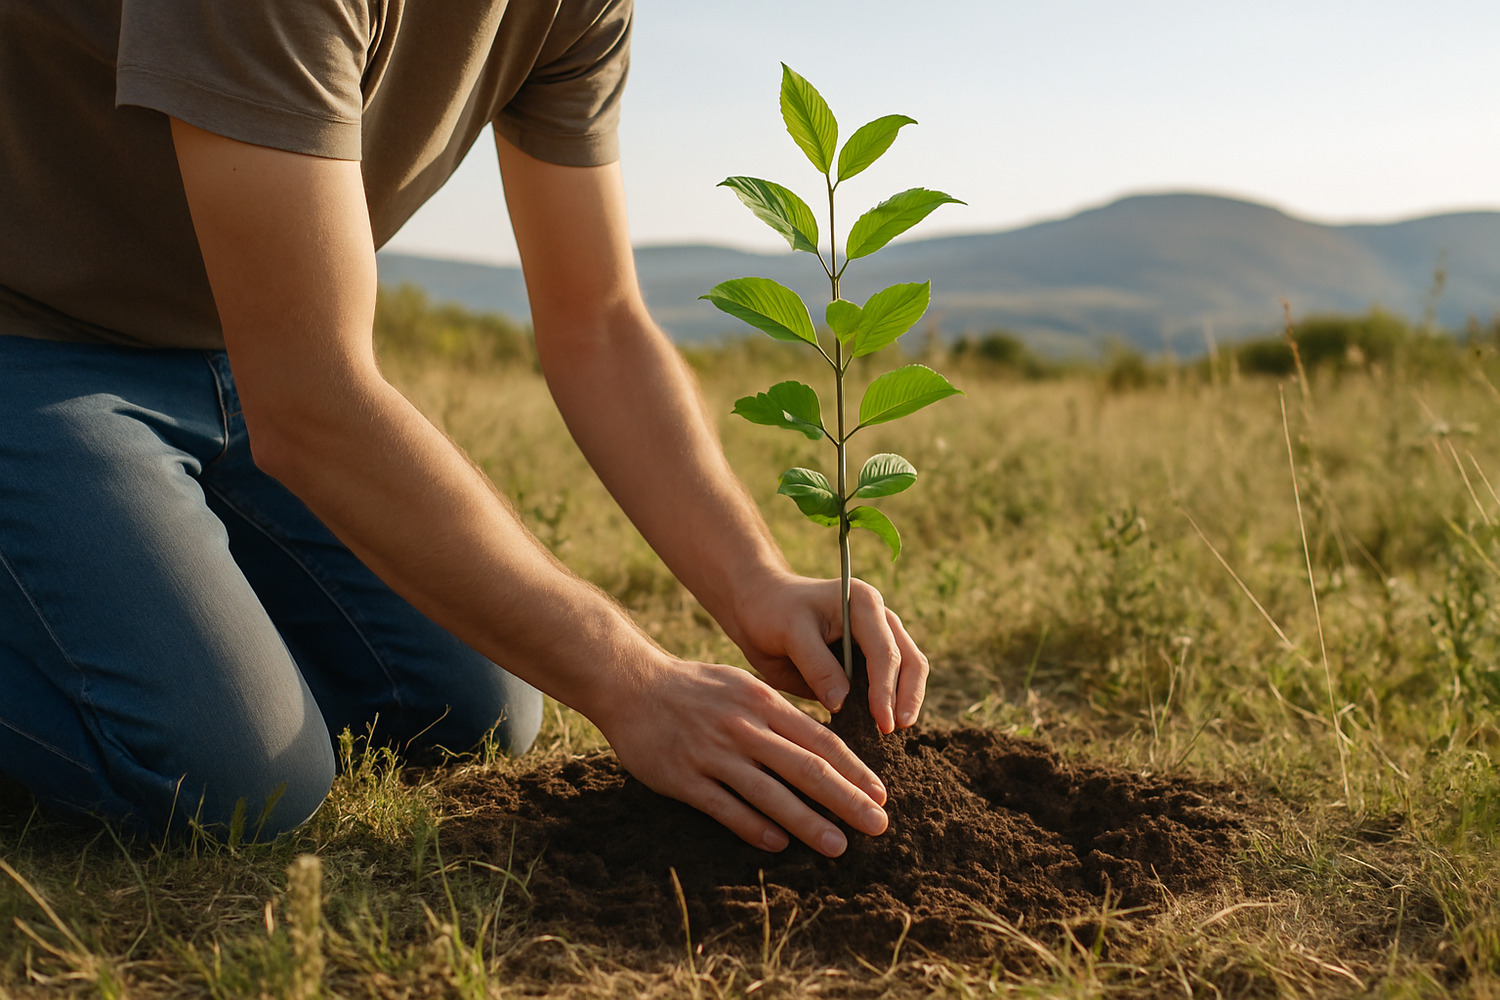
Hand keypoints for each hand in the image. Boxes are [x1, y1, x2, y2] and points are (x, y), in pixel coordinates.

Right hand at [587, 653, 888, 856]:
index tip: (881, 794)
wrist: (629, 682)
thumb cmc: (693, 686)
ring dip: (809, 822)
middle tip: (878, 825)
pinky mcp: (683, 778)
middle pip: (806, 769)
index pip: (820, 741)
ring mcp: (713, 754)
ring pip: (771, 794)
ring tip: (838, 846)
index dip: (854, 770)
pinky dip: (755, 827)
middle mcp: (744, 728)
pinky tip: (778, 844)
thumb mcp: (742, 684)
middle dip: (847, 800)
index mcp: (763, 703)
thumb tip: (821, 741)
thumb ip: (779, 712)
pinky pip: (726, 807)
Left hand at [728, 570, 929, 733]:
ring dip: (904, 701)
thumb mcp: (789, 633)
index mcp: (863, 604)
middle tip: (895, 729)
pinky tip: (880, 725)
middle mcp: (879, 618)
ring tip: (894, 731)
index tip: (882, 722)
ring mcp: (878, 638)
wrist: (761, 607)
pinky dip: (890, 702)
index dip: (886, 689)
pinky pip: (890, 681)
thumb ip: (816, 665)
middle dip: (907, 697)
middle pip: (911, 660)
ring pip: (909, 670)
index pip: (885, 651)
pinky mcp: (869, 658)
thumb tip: (841, 702)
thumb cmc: (774, 613)